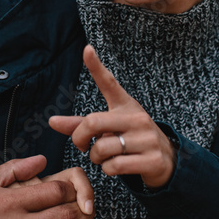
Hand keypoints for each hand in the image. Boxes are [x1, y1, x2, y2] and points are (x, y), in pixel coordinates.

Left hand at [49, 45, 177, 188]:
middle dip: (79, 139)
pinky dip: (108, 170)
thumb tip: (51, 121)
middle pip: (92, 123)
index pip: (109, 83)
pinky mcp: (152, 159)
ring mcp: (146, 138)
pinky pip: (115, 166)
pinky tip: (116, 167)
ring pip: (102, 149)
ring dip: (96, 159)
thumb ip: (80, 125)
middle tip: (82, 146)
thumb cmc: (129, 138)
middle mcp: (136, 118)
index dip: (96, 66)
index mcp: (124, 105)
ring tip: (104, 158)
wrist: (166, 160)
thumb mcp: (108, 128)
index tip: (87, 49)